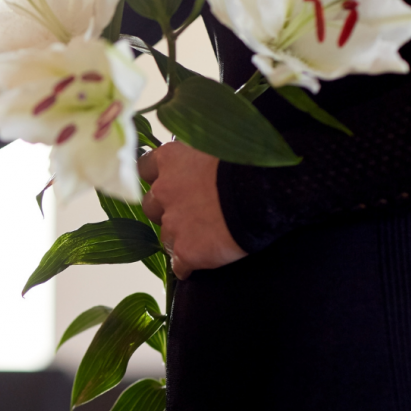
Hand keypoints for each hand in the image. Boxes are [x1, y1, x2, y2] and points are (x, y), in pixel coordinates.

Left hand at [138, 141, 245, 279]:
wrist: (266, 191)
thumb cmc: (250, 161)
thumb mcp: (218, 145)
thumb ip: (200, 155)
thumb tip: (201, 161)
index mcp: (171, 160)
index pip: (145, 168)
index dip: (157, 178)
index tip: (167, 182)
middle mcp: (164, 191)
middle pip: (151, 205)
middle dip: (165, 210)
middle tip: (191, 212)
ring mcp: (173, 223)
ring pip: (165, 237)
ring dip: (178, 238)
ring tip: (203, 239)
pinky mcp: (186, 251)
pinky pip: (179, 265)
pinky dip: (187, 265)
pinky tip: (200, 264)